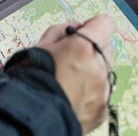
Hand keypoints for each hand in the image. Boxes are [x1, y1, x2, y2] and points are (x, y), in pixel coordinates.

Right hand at [36, 15, 116, 132]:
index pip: (106, 23)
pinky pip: (102, 93)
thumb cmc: (32, 79)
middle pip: (107, 48)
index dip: (94, 25)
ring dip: (92, 72)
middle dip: (93, 49)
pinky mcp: (102, 110)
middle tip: (73, 57)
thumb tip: (74, 28)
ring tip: (69, 81)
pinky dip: (91, 92)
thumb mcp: (40, 45)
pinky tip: (72, 95)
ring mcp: (103, 91)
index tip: (85, 30)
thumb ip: (61, 31)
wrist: (30, 115)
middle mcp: (98, 68)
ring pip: (104, 72)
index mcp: (84, 47)